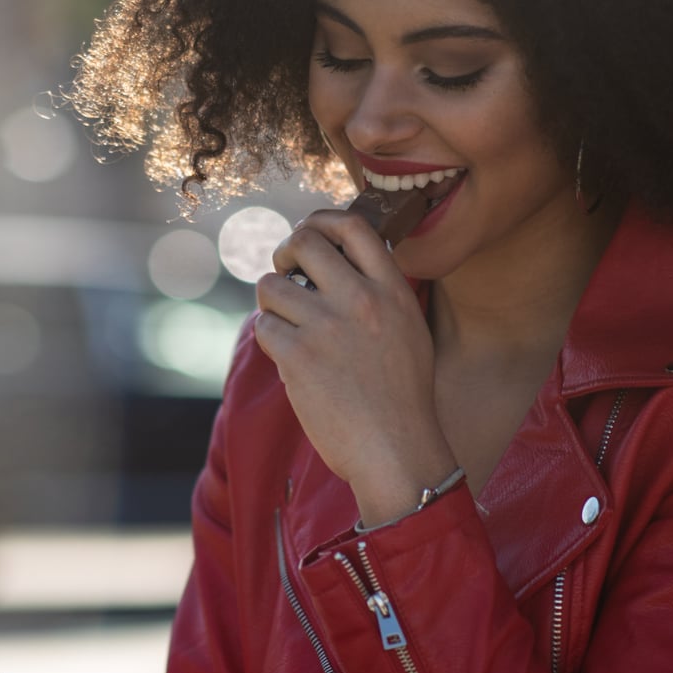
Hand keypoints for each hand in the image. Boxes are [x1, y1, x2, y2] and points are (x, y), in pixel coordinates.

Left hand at [256, 209, 457, 525]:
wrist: (397, 451)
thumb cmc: (402, 400)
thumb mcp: (409, 332)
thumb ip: (379, 295)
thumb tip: (336, 266)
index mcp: (392, 290)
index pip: (353, 226)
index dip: (321, 221)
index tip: (308, 234)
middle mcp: (361, 299)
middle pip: (304, 242)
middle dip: (284, 254)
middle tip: (284, 273)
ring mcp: (327, 326)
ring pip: (271, 285)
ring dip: (271, 303)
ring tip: (286, 326)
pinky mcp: (298, 356)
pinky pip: (263, 327)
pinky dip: (269, 339)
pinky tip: (286, 357)